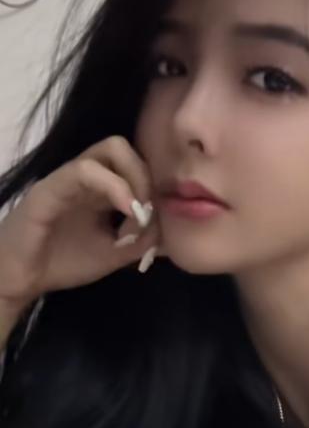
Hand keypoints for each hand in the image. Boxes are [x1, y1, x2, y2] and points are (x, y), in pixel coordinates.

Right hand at [0, 135, 161, 307]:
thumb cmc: (61, 263)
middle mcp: (85, 178)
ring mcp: (67, 178)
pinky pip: (84, 170)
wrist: (19, 280)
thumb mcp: (113, 254)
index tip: (158, 220)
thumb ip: (141, 241)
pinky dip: (114, 186)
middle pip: (124, 147)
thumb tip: (169, 230)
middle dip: (146, 175)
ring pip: (111, 148)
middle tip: (149, 211)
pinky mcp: (50, 188)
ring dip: (136, 178)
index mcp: (98, 189)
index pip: (133, 165)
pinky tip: (126, 211)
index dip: (152, 187)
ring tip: (138, 213)